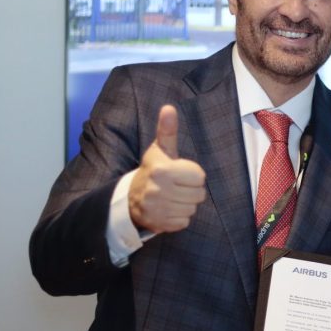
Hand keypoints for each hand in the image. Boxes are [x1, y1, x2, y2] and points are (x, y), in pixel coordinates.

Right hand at [128, 105, 206, 232]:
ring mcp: (157, 208)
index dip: (193, 175)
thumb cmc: (153, 170)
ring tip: (172, 197)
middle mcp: (158, 189)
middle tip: (177, 187)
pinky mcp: (159, 223)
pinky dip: (179, 217)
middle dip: (191, 190)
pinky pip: (184, 222)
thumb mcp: (160, 150)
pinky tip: (168, 209)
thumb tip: (169, 107)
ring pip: (192, 209)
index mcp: (162, 170)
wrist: (131, 198)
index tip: (180, 174)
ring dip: (186, 204)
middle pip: (199, 194)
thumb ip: (168, 130)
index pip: (200, 176)